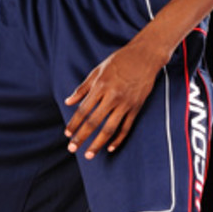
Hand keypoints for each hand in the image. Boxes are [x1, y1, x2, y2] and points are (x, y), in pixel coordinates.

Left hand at [63, 39, 163, 158]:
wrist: (145, 57)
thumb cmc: (119, 61)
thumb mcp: (97, 71)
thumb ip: (83, 88)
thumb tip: (68, 102)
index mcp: (101, 86)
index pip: (84, 110)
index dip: (74, 123)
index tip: (67, 134)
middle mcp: (113, 96)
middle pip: (94, 122)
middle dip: (82, 137)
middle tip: (72, 149)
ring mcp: (126, 103)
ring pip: (110, 128)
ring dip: (98, 144)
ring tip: (89, 154)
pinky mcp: (136, 107)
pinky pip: (126, 127)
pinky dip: (118, 139)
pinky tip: (110, 147)